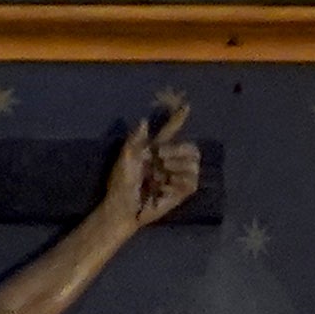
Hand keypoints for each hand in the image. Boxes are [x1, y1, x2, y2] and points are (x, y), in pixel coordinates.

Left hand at [112, 95, 201, 223]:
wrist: (123, 206)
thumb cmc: (120, 183)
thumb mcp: (124, 159)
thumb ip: (135, 140)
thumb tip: (143, 120)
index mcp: (154, 150)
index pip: (169, 132)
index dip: (178, 120)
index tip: (187, 106)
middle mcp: (169, 161)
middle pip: (190, 147)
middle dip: (176, 149)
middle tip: (159, 156)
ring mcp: (177, 176)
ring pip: (194, 164)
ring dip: (177, 165)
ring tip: (160, 173)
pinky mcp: (181, 193)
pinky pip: (192, 182)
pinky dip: (179, 182)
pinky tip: (165, 186)